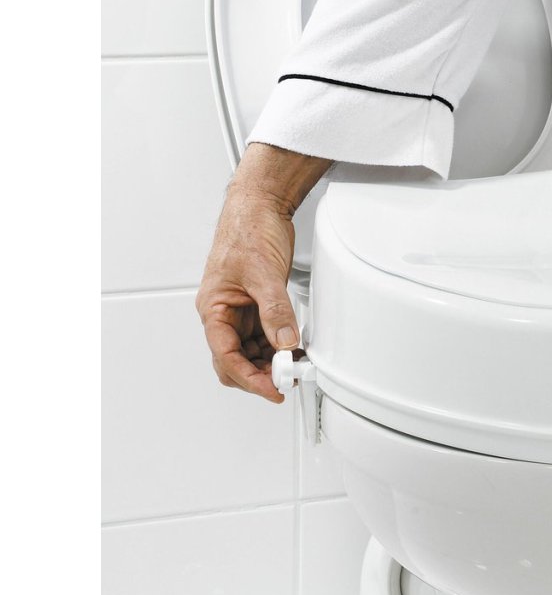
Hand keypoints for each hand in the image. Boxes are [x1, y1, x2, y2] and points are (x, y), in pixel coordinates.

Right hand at [196, 143, 329, 401]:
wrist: (260, 205)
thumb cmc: (247, 230)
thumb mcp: (263, 274)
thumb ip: (275, 311)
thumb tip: (285, 342)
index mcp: (213, 308)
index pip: (226, 356)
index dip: (249, 378)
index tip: (273, 389)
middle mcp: (224, 313)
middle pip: (235, 361)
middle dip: (259, 375)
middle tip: (286, 381)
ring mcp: (242, 310)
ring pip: (252, 352)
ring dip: (270, 363)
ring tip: (294, 368)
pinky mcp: (259, 305)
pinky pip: (266, 336)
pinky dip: (279, 347)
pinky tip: (294, 351)